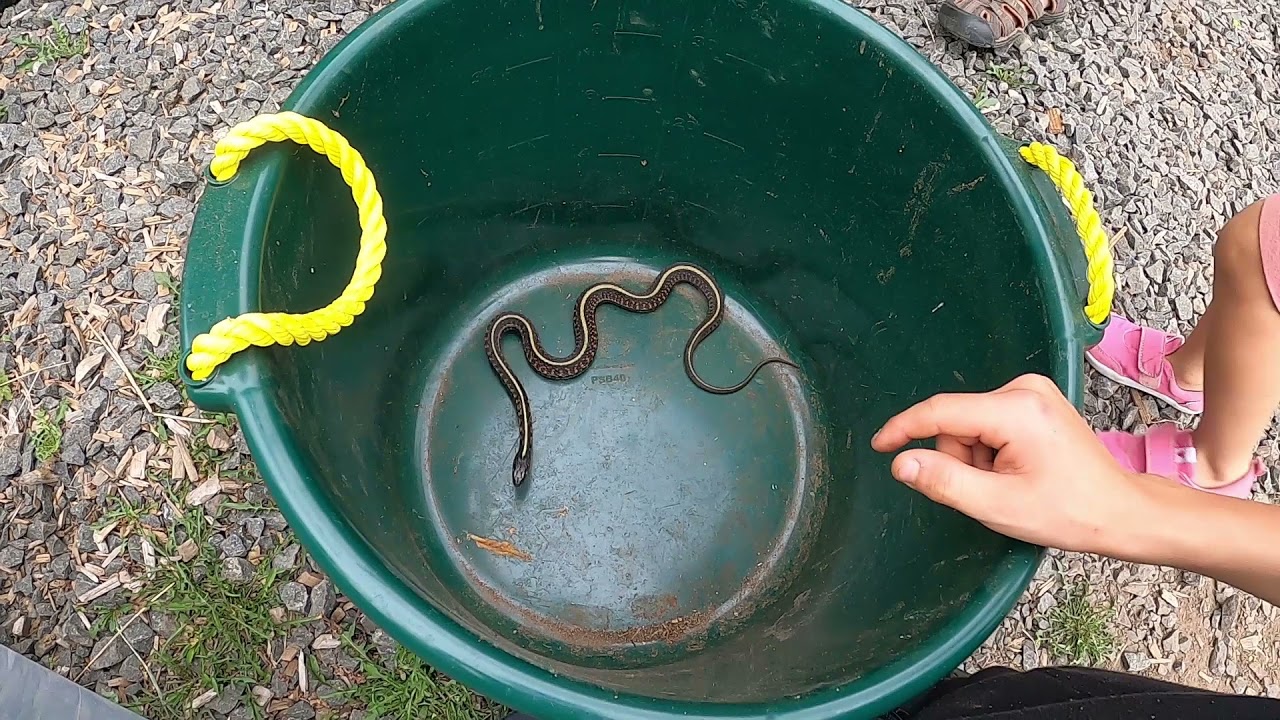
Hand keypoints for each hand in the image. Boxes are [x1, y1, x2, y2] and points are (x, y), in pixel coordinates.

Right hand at [870, 374, 1143, 554]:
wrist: (1122, 512)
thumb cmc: (1068, 513)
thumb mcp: (998, 505)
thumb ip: (944, 481)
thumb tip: (901, 462)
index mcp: (1015, 409)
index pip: (940, 412)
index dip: (903, 429)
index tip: (877, 446)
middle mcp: (1023, 388)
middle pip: (956, 422)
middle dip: (961, 459)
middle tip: (992, 491)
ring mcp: (1032, 392)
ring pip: (970, 425)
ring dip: (977, 459)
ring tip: (1011, 483)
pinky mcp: (1035, 401)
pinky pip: (988, 423)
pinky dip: (991, 451)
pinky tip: (1019, 471)